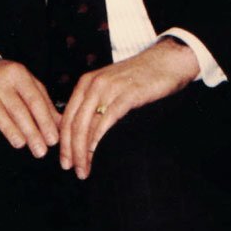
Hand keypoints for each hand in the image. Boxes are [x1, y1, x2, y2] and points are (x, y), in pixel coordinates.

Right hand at [0, 53, 61, 157]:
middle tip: (41, 151)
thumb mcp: (28, 84)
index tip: (53, 140)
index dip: (44, 121)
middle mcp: (0, 78)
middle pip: (17, 108)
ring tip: (20, 144)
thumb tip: (63, 126)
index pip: (34, 100)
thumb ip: (44, 104)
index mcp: (19, 74)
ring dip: (8, 128)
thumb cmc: (7, 80)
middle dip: (31, 131)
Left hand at [57, 37, 197, 177]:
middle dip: (70, 150)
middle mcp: (92, 84)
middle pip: (73, 123)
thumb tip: (84, 131)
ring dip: (82, 150)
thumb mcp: (111, 87)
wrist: (167, 61)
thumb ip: (96, 104)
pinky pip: (106, 119)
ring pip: (86, 124)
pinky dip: (97, 138)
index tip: (65, 160)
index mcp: (86, 83)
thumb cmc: (140, 78)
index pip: (67, 116)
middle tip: (71, 169)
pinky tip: (95, 152)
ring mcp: (109, 89)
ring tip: (84, 168)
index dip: (63, 141)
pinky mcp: (127, 94)